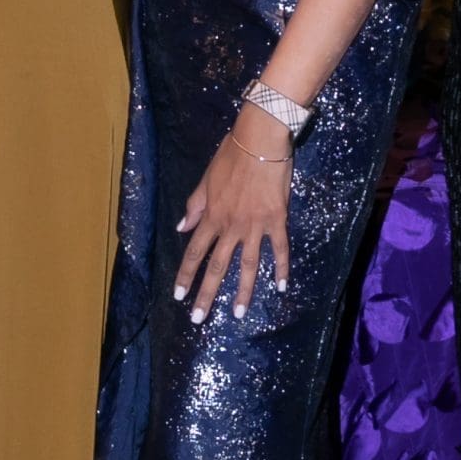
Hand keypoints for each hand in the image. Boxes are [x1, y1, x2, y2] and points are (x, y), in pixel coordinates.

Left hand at [173, 103, 291, 322]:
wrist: (260, 140)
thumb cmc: (231, 155)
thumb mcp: (206, 178)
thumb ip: (195, 205)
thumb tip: (181, 227)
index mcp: (211, 216)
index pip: (194, 252)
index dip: (186, 275)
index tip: (179, 296)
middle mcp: (230, 226)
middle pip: (216, 266)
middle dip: (206, 294)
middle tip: (198, 319)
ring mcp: (255, 225)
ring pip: (247, 264)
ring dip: (241, 291)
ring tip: (237, 313)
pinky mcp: (277, 220)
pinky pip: (280, 249)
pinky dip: (281, 268)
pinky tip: (280, 286)